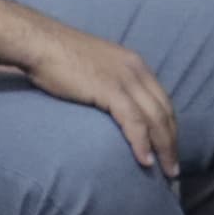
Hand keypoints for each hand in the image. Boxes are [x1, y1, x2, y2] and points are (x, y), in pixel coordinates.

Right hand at [18, 19, 181, 175]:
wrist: (40, 43)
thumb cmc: (58, 56)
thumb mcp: (95, 67)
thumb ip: (108, 83)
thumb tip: (109, 106)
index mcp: (135, 64)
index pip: (162, 100)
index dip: (169, 127)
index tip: (169, 148)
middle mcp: (136, 70)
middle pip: (165, 112)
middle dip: (172, 142)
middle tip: (173, 169)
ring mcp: (125, 79)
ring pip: (155, 119)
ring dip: (164, 148)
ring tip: (166, 172)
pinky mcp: (111, 90)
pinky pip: (134, 122)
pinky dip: (142, 143)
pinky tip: (145, 161)